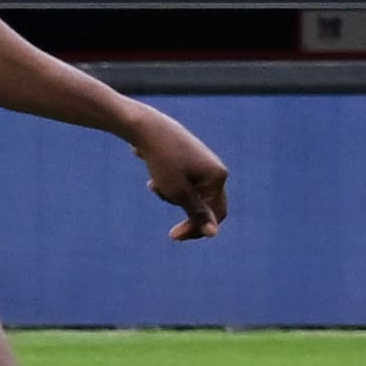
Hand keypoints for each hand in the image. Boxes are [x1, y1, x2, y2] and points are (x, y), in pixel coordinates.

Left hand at [128, 107, 229, 240]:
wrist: (147, 129)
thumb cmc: (163, 162)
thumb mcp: (178, 193)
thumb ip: (197, 214)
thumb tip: (214, 233)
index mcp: (218, 177)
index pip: (216, 214)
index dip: (197, 229)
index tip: (174, 236)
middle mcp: (216, 169)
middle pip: (205, 204)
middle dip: (185, 211)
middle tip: (169, 229)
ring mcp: (203, 162)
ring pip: (192, 193)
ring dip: (173, 197)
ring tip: (154, 186)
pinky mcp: (189, 158)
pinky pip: (183, 181)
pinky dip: (170, 186)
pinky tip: (153, 179)